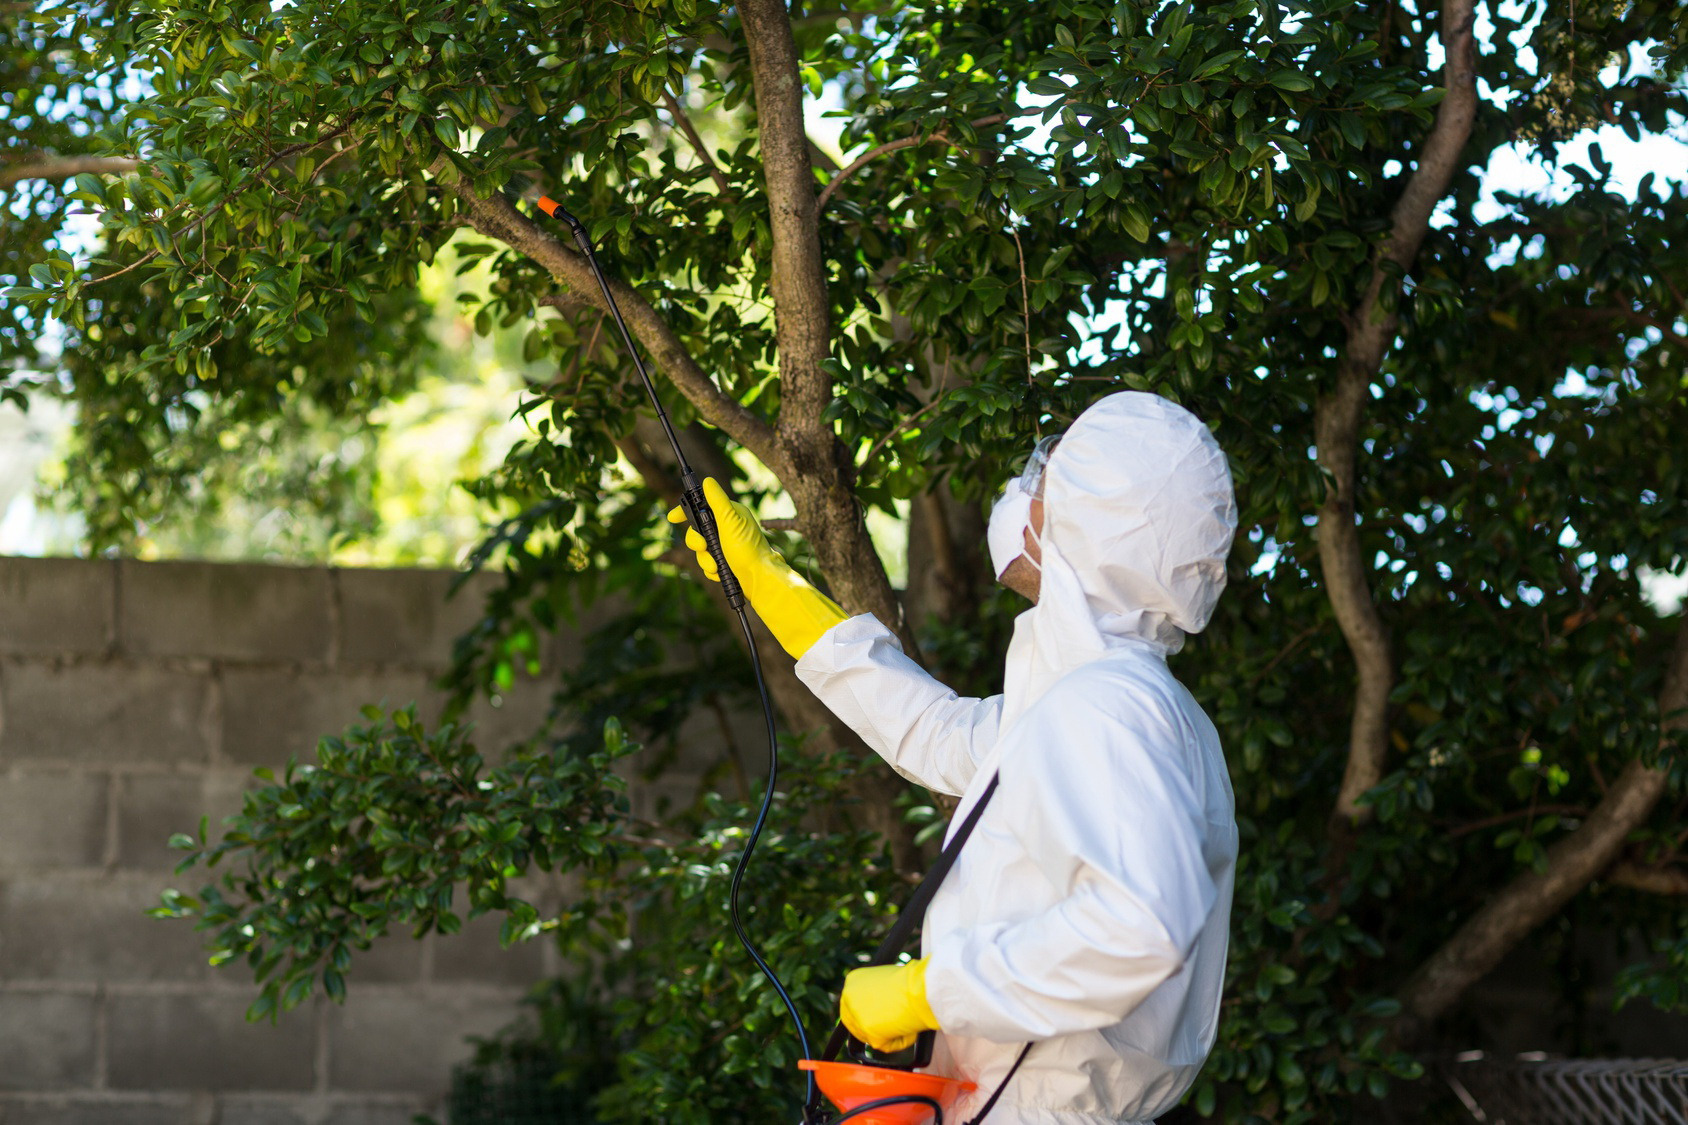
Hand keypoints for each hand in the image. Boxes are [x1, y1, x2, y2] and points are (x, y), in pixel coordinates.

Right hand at [666, 478, 846, 658]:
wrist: (759, 579)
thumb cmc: (748, 549)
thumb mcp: (731, 521)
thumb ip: (717, 501)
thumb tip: (708, 481)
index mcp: (729, 514)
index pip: (702, 507)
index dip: (685, 511)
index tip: (672, 517)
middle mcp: (727, 528)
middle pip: (697, 531)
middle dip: (697, 542)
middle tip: (703, 547)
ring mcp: (725, 546)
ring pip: (701, 550)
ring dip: (705, 560)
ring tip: (716, 566)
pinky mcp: (725, 562)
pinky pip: (707, 564)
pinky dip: (711, 570)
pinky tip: (720, 572)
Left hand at [840, 958, 939, 1053]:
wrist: (921, 988)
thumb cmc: (911, 981)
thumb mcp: (885, 979)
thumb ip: (874, 992)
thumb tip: (877, 1006)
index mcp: (852, 981)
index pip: (852, 1003)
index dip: (866, 1012)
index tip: (880, 1015)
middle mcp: (849, 998)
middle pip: (854, 1021)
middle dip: (871, 1026)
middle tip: (890, 1026)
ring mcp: (858, 1017)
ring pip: (870, 1035)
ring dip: (887, 1033)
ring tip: (905, 1021)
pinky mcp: (870, 1035)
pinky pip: (886, 1046)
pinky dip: (900, 1041)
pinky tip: (909, 1029)